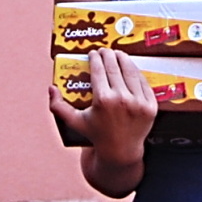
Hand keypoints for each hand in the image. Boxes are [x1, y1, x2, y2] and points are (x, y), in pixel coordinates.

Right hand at [49, 48, 157, 165]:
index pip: (99, 71)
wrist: (120, 151)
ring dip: (124, 59)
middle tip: (105, 50)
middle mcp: (121, 99)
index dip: (95, 59)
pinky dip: (137, 73)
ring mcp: (138, 102)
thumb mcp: (74, 122)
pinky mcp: (151, 106)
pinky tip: (131, 67)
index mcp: (102, 100)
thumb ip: (58, 106)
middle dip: (108, 55)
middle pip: (114, 68)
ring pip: (131, 72)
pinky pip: (143, 83)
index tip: (93, 53)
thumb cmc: (96, 134)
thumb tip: (51, 88)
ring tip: (118, 54)